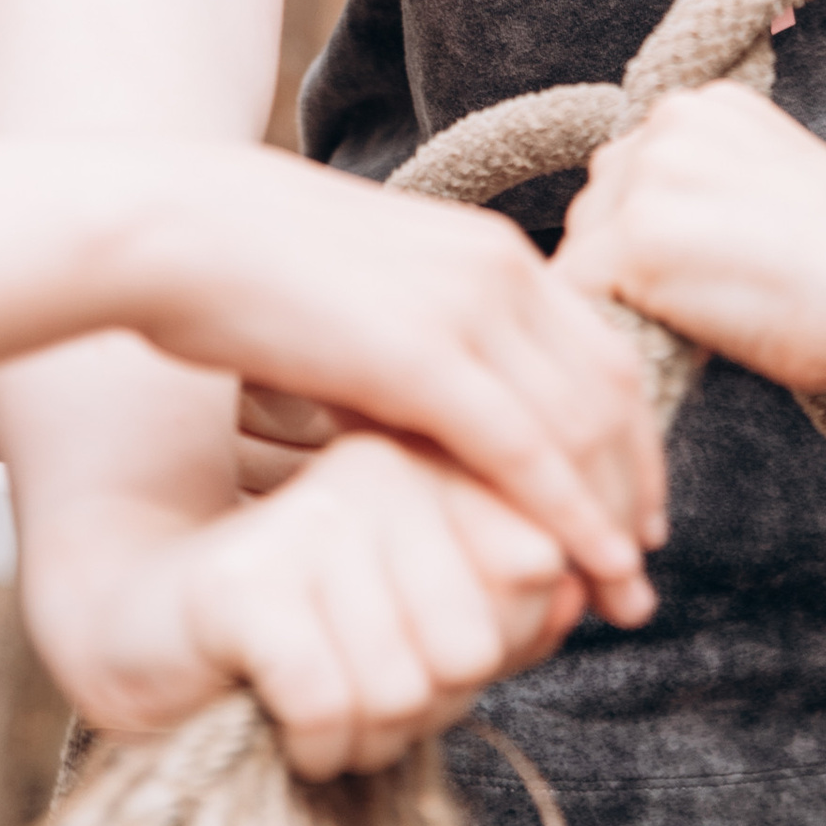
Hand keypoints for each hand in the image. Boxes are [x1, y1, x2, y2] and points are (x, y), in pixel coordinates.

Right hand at [29, 433, 585, 774]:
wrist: (150, 635)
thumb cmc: (319, 630)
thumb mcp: (434, 613)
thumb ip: (520, 601)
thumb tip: (578, 592)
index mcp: (434, 457)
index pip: (538, 570)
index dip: (503, 646)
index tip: (441, 655)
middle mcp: (377, 470)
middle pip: (474, 647)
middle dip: (428, 706)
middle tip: (367, 691)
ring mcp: (307, 521)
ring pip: (403, 691)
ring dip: (366, 739)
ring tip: (324, 705)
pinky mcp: (246, 587)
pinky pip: (330, 710)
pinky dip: (315, 748)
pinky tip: (282, 723)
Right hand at [132, 151, 664, 618]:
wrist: (181, 231)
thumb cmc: (253, 277)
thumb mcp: (371, 310)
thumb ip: (422, 358)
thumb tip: (439, 428)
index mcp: (492, 252)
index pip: (601, 352)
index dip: (630, 440)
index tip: (635, 511)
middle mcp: (501, 269)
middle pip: (611, 394)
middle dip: (635, 488)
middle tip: (643, 571)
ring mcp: (469, 308)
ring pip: (583, 428)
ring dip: (612, 518)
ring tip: (623, 594)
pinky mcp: (425, 355)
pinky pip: (525, 449)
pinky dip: (569, 515)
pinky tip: (587, 568)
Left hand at [563, 89, 825, 402]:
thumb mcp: (777, 191)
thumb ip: (711, 194)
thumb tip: (650, 249)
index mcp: (709, 104)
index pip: (633, 175)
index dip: (655, 239)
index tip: (703, 278)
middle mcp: (670, 121)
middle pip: (598, 206)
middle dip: (626, 263)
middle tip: (699, 310)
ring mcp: (650, 174)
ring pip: (583, 251)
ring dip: (618, 296)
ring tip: (697, 328)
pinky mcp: (636, 236)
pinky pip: (580, 298)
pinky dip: (612, 332)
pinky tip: (672, 349)